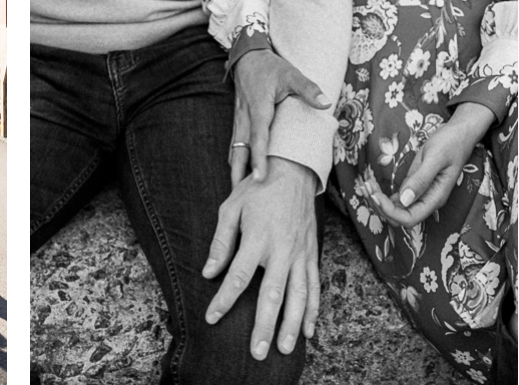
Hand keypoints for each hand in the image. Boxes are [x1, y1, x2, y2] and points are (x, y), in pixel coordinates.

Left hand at [203, 157, 318, 358]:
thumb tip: (208, 272)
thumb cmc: (256, 190)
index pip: (238, 276)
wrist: (292, 171)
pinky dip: (313, 310)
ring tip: (284, 349)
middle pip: (272, 294)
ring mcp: (300, 254)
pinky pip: (315, 287)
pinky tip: (308, 331)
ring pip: (298, 296)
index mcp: (257, 238)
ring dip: (291, 325)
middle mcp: (282, 250)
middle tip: (258, 352)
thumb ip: (220, 242)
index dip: (224, 300)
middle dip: (264, 326)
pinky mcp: (312, 255)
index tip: (212, 318)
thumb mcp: (230, 209)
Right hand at [231, 50, 329, 185]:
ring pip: (234, 149)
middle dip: (239, 173)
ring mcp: (239, 120)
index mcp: (259, 108)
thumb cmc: (271, 67)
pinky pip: (235, 144)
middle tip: (240, 196)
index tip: (258, 178)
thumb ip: (308, 89)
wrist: (247, 57)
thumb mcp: (292, 74)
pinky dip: (236, 159)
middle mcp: (245, 117)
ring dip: (235, 169)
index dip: (259, 159)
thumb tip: (326, 103)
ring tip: (238, 191)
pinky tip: (239, 171)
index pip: (258, 138)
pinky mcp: (238, 120)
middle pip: (239, 151)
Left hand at [367, 102, 493, 226]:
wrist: (457, 134)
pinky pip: (396, 198)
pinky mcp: (414, 186)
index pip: (409, 219)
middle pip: (399, 217)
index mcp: (435, 198)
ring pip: (395, 209)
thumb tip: (404, 201)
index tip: (375, 195)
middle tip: (366, 186)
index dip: (389, 212)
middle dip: (380, 206)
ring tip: (365, 184)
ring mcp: (419, 194)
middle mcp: (427, 200)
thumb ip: (421, 180)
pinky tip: (372, 183)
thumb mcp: (435, 159)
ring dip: (378, 200)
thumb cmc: (450, 144)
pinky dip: (382, 194)